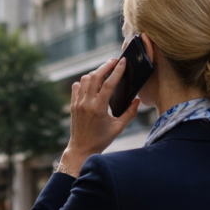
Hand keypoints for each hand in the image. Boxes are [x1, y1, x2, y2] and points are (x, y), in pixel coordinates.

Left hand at [62, 57, 140, 174]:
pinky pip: (76, 87)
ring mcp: (78, 103)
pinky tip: (91, 83)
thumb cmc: (101, 140)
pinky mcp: (73, 105)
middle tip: (114, 61)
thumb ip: (130, 113)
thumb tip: (137, 100)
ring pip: (84, 80)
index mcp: (99, 109)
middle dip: (105, 66)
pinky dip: (84, 82)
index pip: (109, 84)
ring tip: (104, 72)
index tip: (123, 62)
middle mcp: (86, 103)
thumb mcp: (118, 128)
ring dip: (95, 73)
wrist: (81, 149)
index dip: (117, 71)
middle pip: (95, 76)